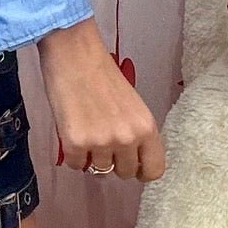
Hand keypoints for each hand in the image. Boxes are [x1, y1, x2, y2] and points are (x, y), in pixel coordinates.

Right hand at [35, 14, 165, 180]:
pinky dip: (74, 155)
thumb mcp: (132, 104)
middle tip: (103, 141)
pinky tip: (73, 132)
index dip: (143, 170)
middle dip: (115, 162)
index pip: (155, 170)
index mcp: (146, 127)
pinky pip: (77, 166)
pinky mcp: (75, 144)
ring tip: (87, 131)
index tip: (133, 165)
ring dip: (93, 157)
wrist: (73, 54)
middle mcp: (127, 139)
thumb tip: (131, 159)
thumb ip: (135, 132)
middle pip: (126, 173)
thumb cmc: (102, 73)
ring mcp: (101, 143)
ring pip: (100, 171)